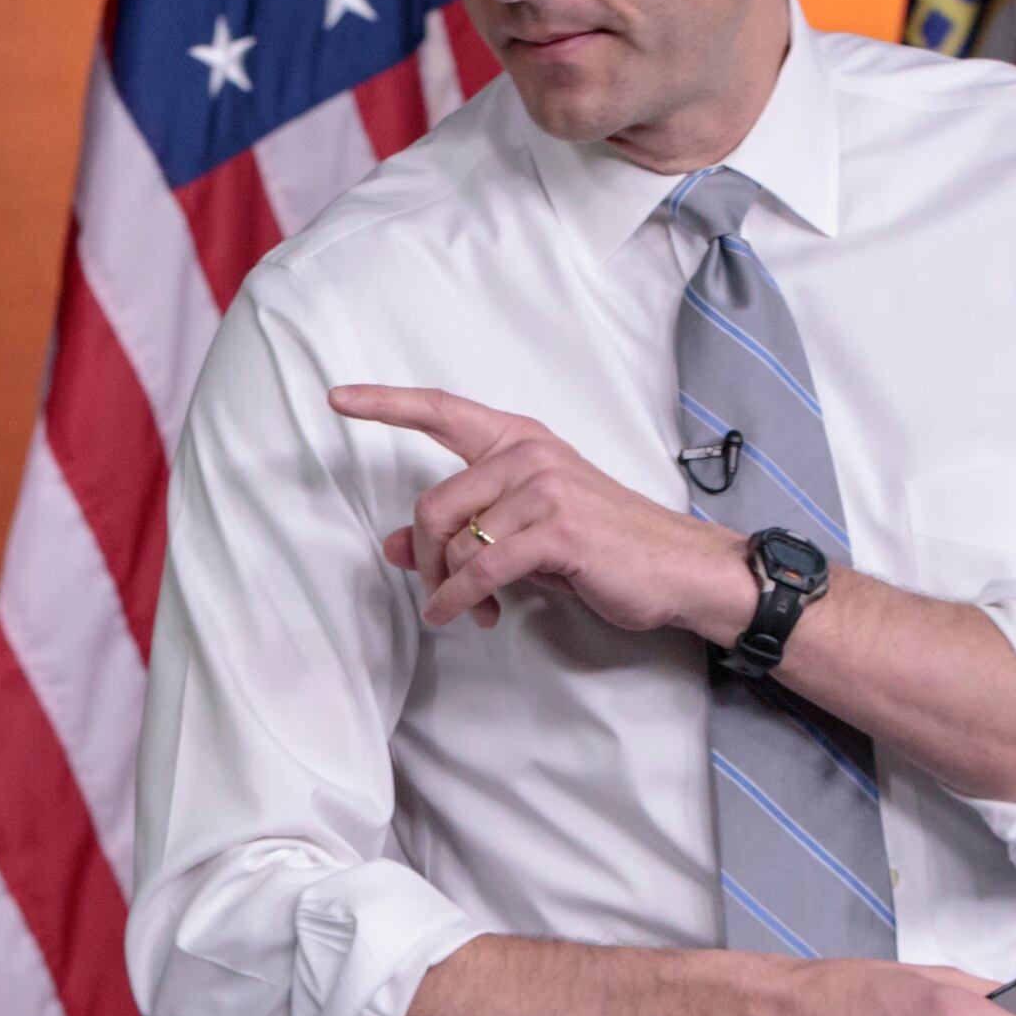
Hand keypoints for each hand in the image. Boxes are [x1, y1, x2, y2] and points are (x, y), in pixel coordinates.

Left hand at [332, 385, 753, 638]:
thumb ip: (462, 530)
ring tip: (471, 608)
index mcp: (517, 439)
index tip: (338, 399)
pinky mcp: (556, 529)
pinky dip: (463, 600)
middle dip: (426, 559)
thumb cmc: (600, 545)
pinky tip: (466, 616)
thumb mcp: (523, 530)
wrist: (677, 567)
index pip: (440, 410)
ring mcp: (544, 487)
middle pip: (433, 504)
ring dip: (451, 587)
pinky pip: (482, 569)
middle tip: (439, 592)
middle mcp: (527, 452)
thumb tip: (395, 547)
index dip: (384, 404)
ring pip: (456, 541)